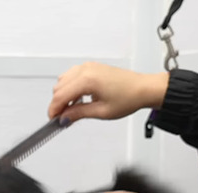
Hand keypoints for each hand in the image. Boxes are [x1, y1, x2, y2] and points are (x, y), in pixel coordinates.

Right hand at [48, 62, 168, 121]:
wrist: (143, 88)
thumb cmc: (128, 98)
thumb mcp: (101, 112)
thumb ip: (78, 114)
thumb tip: (64, 118)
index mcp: (87, 80)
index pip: (60, 95)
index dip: (54, 109)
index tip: (53, 120)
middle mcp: (85, 70)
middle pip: (58, 87)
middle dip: (58, 103)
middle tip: (63, 118)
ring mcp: (88, 66)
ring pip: (63, 81)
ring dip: (63, 95)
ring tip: (71, 109)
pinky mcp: (91, 67)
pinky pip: (71, 76)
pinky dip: (69, 87)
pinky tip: (77, 99)